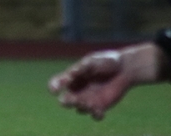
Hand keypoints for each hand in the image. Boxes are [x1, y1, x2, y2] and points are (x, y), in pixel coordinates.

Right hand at [48, 44, 164, 119]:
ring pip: (79, 109)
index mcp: (72, 77)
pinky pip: (95, 115)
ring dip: (83, 108)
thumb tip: (72, 73)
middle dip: (67, 102)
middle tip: (74, 100)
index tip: (55, 90)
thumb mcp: (94, 61)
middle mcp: (78, 89)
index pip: (56, 83)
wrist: (125, 69)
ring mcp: (88, 99)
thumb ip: (84, 67)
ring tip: (91, 104)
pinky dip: (96, 115)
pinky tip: (100, 112)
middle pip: (65, 100)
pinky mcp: (100, 106)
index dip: (53, 87)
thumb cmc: (107, 61)